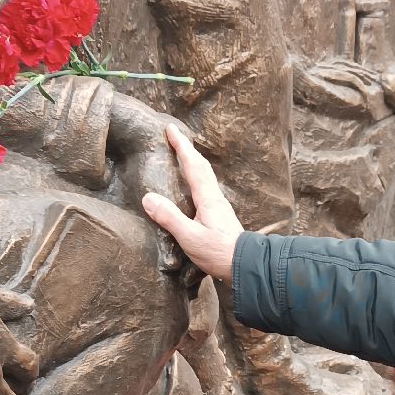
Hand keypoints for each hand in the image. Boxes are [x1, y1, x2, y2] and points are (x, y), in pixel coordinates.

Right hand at [141, 125, 244, 282]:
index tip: (171, 129)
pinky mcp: (220, 217)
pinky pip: (205, 189)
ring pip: (205, 177)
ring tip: (182, 157)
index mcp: (207, 198)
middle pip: (201, 167)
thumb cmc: (219, 253)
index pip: (193, 165)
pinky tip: (192, 188)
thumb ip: (170, 218)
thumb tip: (148, 198)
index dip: (182, 146)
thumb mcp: (190, 237)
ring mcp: (219, 207)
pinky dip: (196, 179)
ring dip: (193, 163)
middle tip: (175, 136)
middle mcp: (215, 198)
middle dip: (187, 150)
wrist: (246, 266)